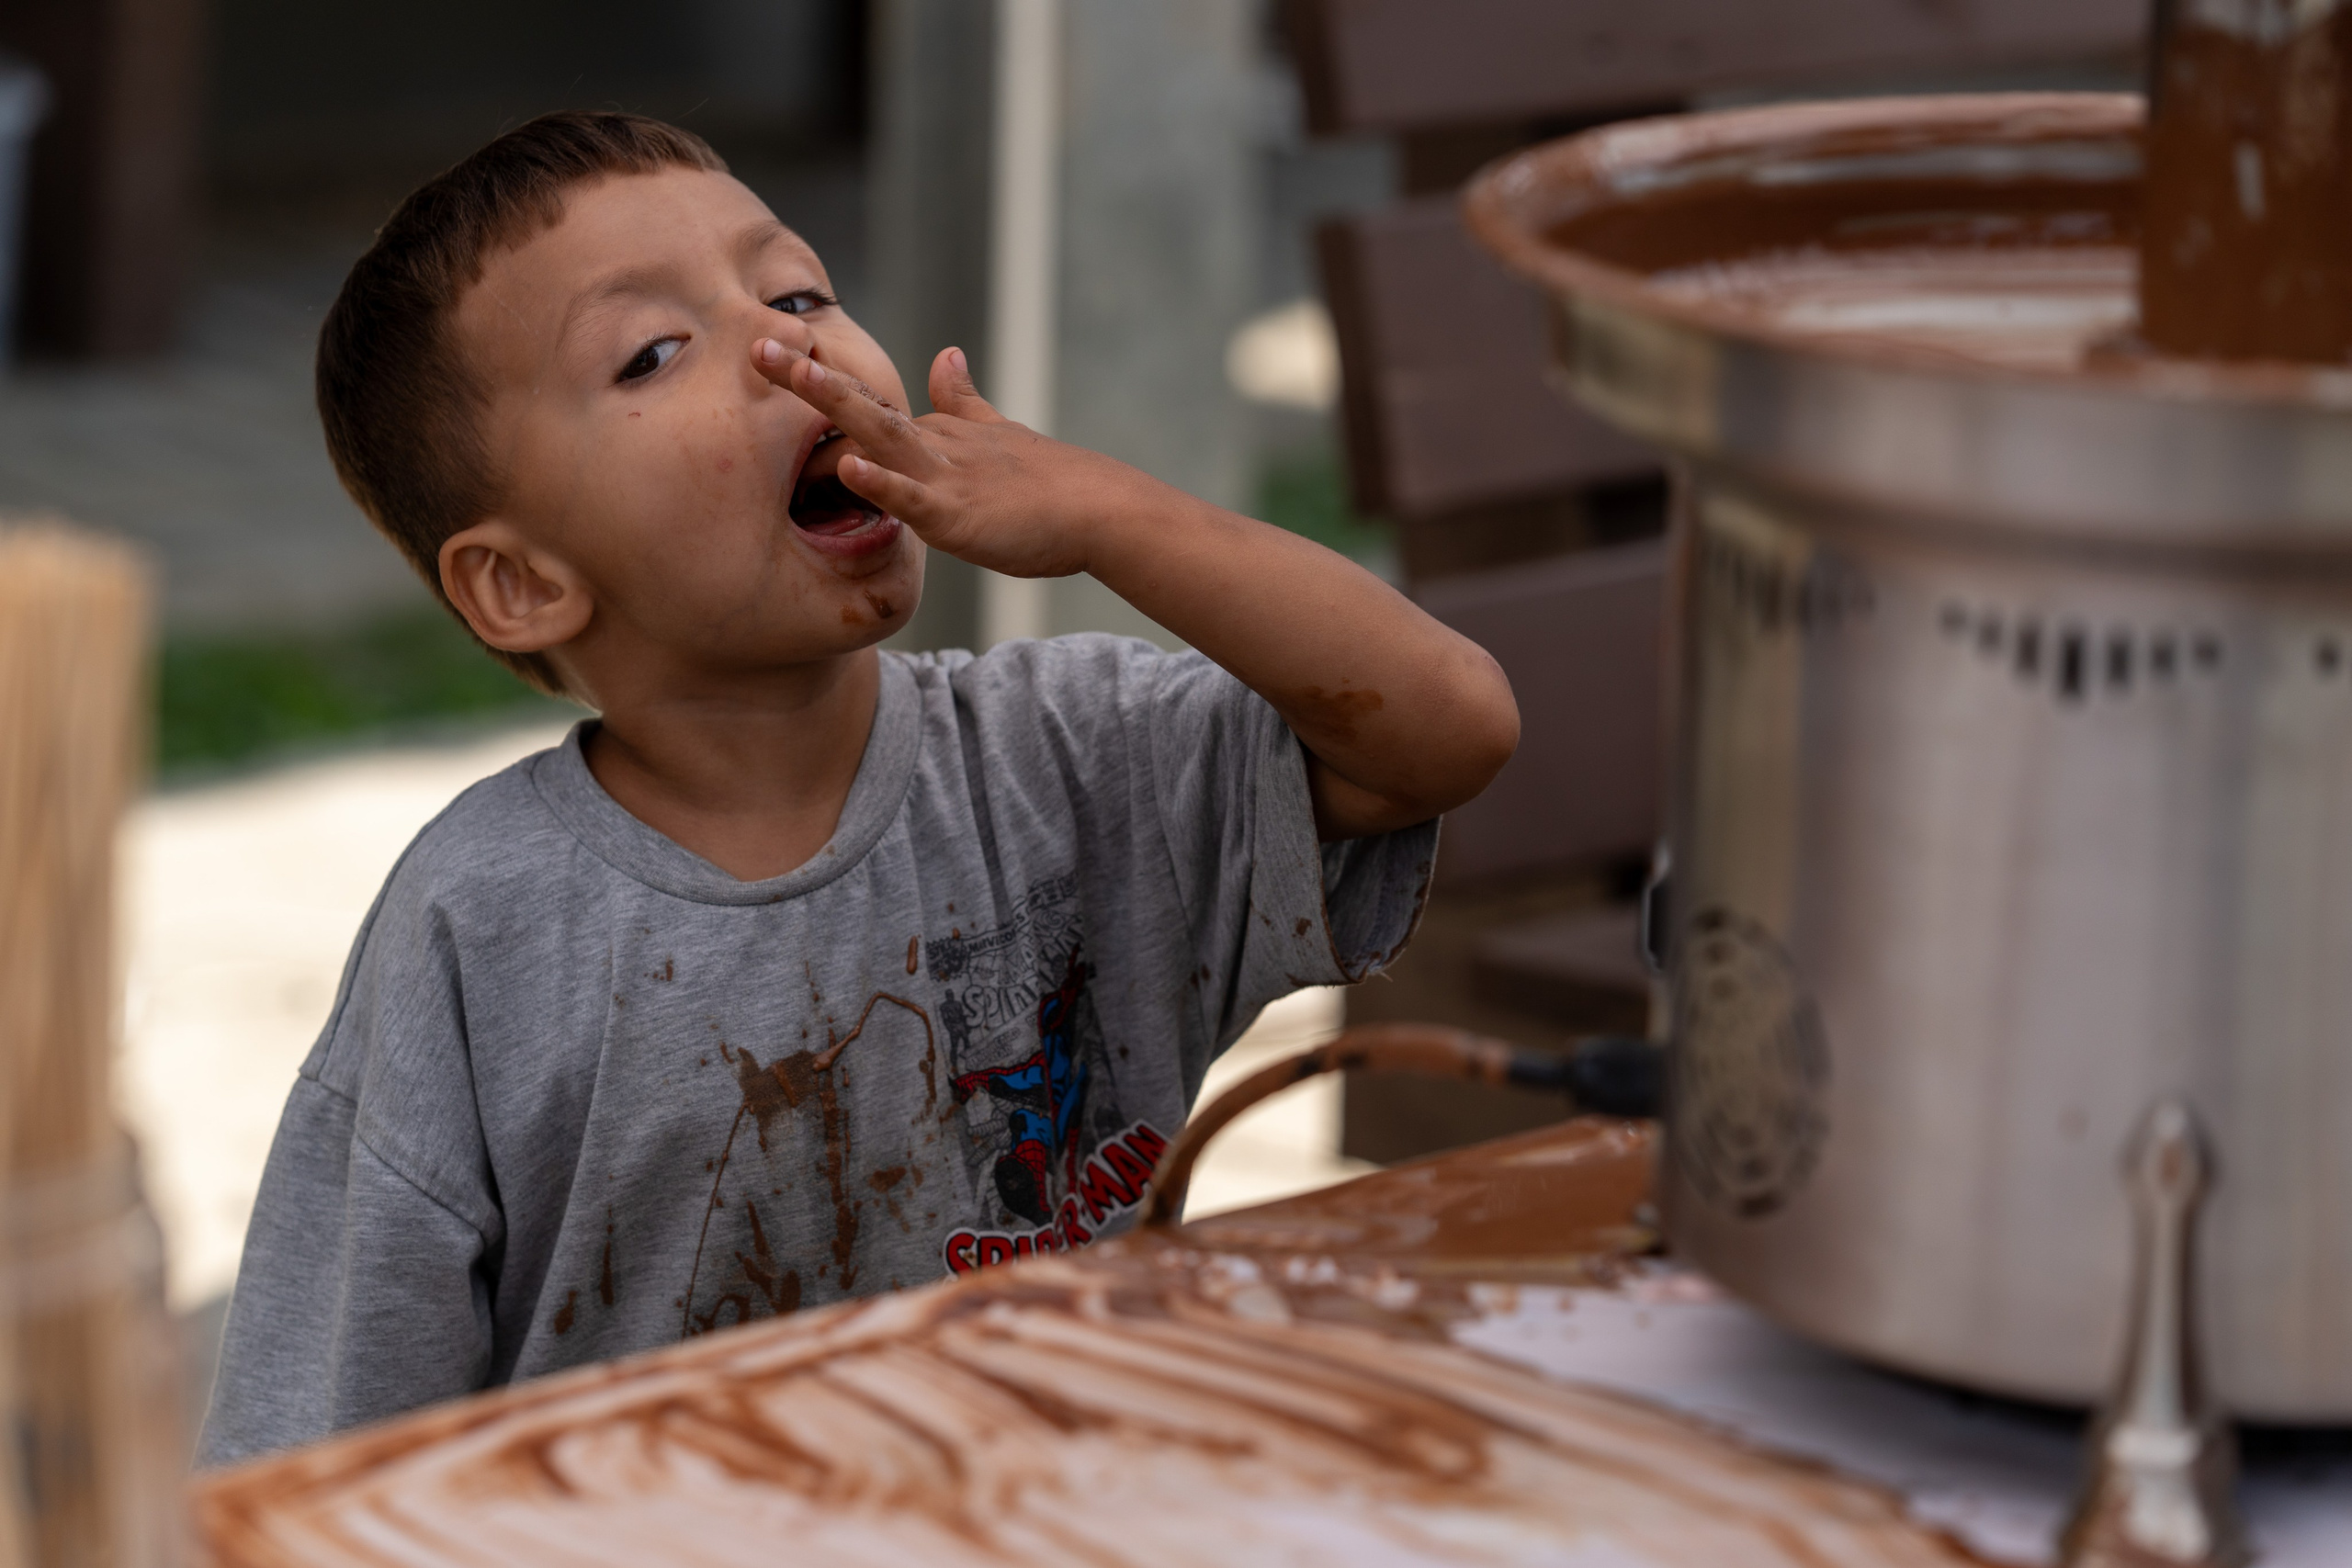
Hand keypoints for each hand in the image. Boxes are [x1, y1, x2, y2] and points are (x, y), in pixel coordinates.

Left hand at [753, 341, 1153, 578]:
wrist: (1099, 510)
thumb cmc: (1051, 484)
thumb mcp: (998, 433)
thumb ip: (964, 399)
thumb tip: (946, 354)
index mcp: (936, 434)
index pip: (866, 405)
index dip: (818, 380)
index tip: (770, 350)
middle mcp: (934, 446)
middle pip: (861, 405)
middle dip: (806, 376)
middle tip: (756, 344)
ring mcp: (945, 477)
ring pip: (880, 435)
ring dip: (835, 403)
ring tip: (792, 373)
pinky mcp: (958, 515)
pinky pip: (912, 498)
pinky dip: (881, 482)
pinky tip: (849, 467)